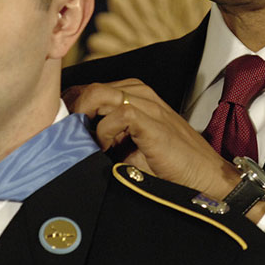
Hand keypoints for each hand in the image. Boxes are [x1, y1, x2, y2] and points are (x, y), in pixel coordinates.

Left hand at [64, 79, 241, 200]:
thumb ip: (108, 136)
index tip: (60, 128)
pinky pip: (119, 113)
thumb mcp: (130, 145)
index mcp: (134, 94)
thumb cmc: (167, 164)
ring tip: (84, 141)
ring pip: (99, 93)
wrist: (203, 176)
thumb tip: (72, 142)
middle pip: (90, 87)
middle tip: (65, 136)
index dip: (72, 106)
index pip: (90, 88)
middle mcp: (139, 92)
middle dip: (72, 110)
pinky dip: (106, 131)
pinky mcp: (153, 120)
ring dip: (85, 117)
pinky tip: (107, 149)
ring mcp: (148, 104)